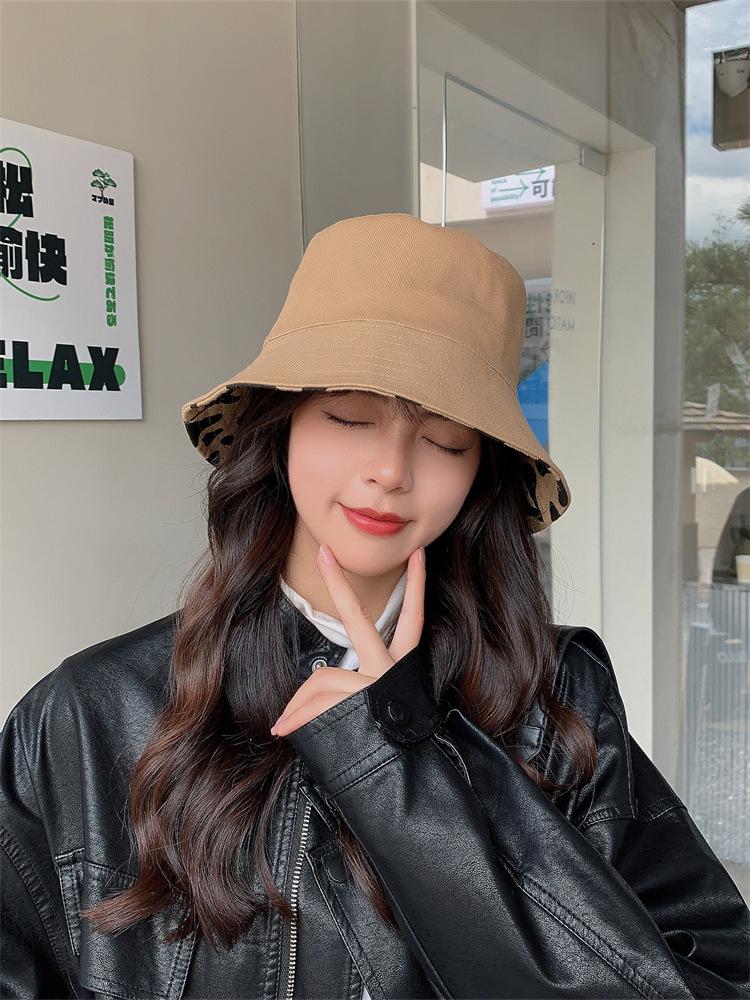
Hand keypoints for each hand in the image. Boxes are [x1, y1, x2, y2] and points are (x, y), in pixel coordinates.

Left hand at [270, 543, 425, 736]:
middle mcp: (393, 669)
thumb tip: (313, 697)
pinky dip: (295, 715)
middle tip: (324, 551)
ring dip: (298, 705)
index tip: (417, 554)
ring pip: (323, 678)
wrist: (411, 791)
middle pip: (361, 619)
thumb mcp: (377, 715)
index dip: (417, 585)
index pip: (413, 618)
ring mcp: (377, 684)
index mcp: (403, 668)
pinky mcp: (361, 702)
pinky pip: (315, 700)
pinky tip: (286, 729)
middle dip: (341, 583)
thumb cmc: (394, 755)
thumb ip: (353, 692)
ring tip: (284, 727)